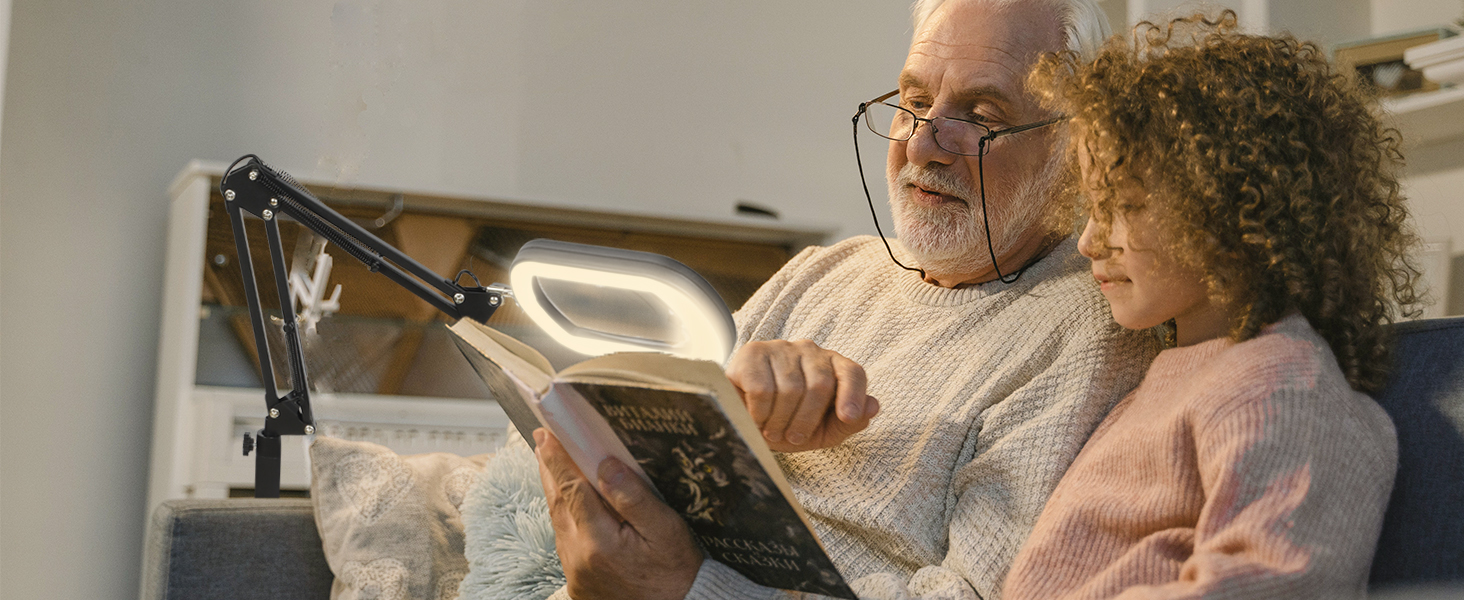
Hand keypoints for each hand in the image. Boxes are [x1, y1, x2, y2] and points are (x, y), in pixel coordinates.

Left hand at [534, 429, 702, 599]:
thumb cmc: (677, 574)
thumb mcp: (666, 531)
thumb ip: (634, 497)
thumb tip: (607, 465)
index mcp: (599, 541)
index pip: (572, 488)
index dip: (559, 459)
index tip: (548, 434)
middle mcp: (579, 556)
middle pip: (558, 502)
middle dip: (549, 469)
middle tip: (544, 440)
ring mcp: (575, 571)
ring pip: (558, 521)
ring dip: (555, 491)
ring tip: (553, 465)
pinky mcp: (578, 581)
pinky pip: (565, 541)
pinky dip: (564, 516)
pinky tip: (570, 504)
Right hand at [724, 340, 879, 451]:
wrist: (746, 418)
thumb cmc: (789, 423)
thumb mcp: (822, 431)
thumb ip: (849, 422)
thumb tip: (873, 406)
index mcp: (833, 365)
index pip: (852, 373)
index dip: (853, 394)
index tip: (848, 417)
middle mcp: (810, 351)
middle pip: (820, 384)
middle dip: (807, 420)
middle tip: (792, 438)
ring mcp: (781, 348)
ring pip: (790, 388)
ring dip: (780, 421)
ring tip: (772, 431)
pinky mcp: (752, 353)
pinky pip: (762, 388)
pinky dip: (759, 413)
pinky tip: (756, 418)